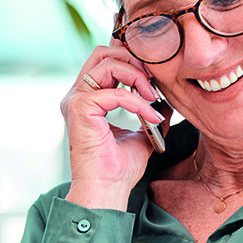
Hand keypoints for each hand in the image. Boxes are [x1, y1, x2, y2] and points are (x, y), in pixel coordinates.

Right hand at [61, 45, 169, 209]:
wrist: (108, 191)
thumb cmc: (119, 169)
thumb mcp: (141, 135)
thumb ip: (148, 114)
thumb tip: (166, 102)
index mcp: (87, 98)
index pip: (106, 60)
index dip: (131, 61)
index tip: (154, 79)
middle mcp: (77, 95)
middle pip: (103, 52)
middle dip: (133, 60)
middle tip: (153, 81)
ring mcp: (76, 100)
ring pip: (108, 63)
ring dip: (137, 76)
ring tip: (153, 97)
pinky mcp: (80, 108)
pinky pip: (115, 92)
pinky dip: (138, 102)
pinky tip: (152, 116)